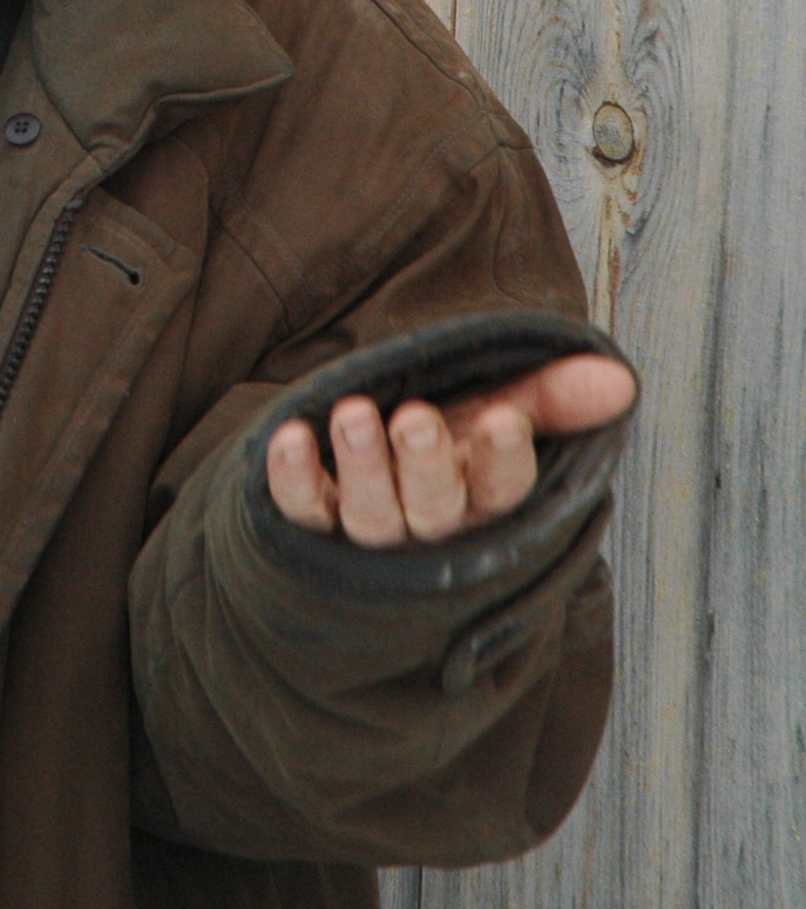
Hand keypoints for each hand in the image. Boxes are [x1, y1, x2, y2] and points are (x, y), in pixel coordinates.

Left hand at [266, 351, 635, 546]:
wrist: (371, 461)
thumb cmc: (447, 434)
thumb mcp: (500, 405)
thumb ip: (552, 393)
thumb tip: (619, 378)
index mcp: (483, 495)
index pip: (503, 489)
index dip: (504, 459)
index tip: (505, 420)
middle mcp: (430, 523)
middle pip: (435, 508)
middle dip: (427, 465)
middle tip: (416, 419)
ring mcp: (371, 530)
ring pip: (371, 515)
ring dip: (361, 467)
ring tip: (353, 414)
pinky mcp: (313, 523)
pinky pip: (303, 511)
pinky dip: (293, 480)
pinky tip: (288, 438)